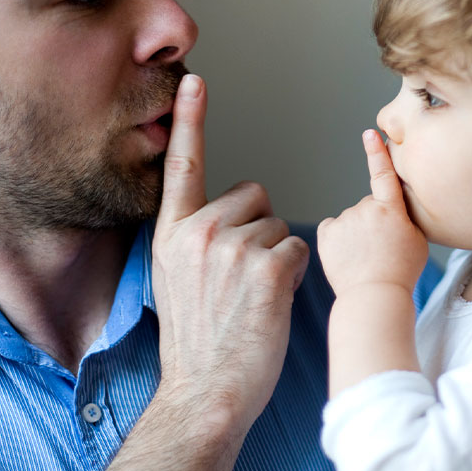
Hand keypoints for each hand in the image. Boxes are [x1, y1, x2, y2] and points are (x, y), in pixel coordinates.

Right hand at [151, 74, 309, 430]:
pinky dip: (294, 274)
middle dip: (258, 228)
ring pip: (280, 225)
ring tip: (252, 298)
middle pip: (255, 195)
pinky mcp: (268, 268)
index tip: (193, 78)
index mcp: (171, 233)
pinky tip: (270, 303)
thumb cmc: (199, 340)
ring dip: (277, 256)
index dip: (191, 119)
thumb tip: (228, 215)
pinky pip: (300, 248)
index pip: (183, 165)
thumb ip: (193, 239)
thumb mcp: (174, 280)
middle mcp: (198, 232)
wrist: (207, 391)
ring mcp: (232, 249)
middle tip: (241, 279)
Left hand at [318, 129, 427, 295]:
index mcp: (390, 208)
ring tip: (366, 258)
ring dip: (357, 232)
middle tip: (383, 248)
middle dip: (375, 221)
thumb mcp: (418, 239)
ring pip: (352, 219)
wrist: (374, 297)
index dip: (376, 151)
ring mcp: (343, 220)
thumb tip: (393, 203)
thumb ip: (406, 215)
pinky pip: (334, 229)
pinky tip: (348, 256)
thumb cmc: (402, 271)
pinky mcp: (326, 234)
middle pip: (369, 206)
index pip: (383, 172)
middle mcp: (364, 208)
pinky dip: (339, 239)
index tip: (370, 132)